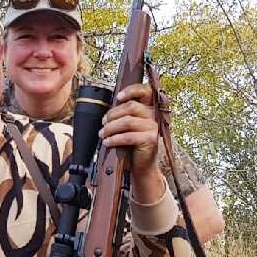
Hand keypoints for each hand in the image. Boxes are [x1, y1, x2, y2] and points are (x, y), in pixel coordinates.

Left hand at [101, 82, 164, 201]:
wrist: (142, 165)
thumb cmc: (133, 145)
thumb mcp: (129, 127)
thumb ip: (124, 115)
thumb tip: (108, 111)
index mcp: (149, 108)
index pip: (145, 91)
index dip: (131, 90)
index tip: (118, 97)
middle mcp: (153, 116)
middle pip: (131, 106)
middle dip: (113, 114)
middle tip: (103, 122)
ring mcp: (153, 127)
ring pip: (127, 121)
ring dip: (111, 127)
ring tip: (102, 134)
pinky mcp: (151, 140)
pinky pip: (128, 136)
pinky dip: (115, 139)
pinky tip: (107, 142)